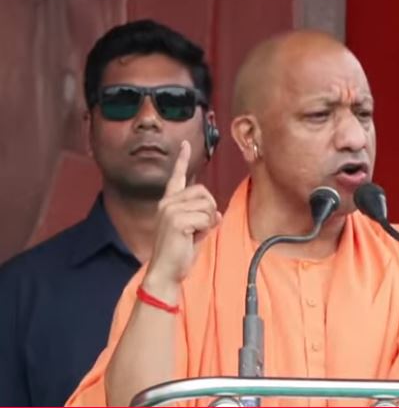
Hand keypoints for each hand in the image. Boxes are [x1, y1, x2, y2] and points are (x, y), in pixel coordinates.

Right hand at [144, 141, 220, 297]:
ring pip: (207, 206)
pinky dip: (205, 230)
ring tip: (193, 235)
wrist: (166, 271)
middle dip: (209, 210)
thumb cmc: (179, 252)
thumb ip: (204, 218)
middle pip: (204, 193)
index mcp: (169, 203)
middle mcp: (167, 203)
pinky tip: (192, 239)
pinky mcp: (177, 220)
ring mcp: (170, 210)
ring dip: (207, 222)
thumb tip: (216, 213)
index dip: (182, 160)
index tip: (185, 144)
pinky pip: (206, 218)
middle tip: (199, 228)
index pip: (177, 177)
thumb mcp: (194, 231)